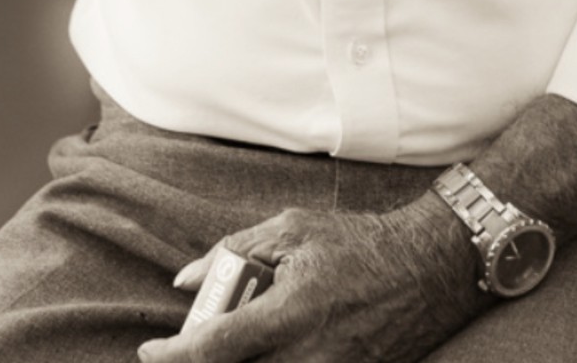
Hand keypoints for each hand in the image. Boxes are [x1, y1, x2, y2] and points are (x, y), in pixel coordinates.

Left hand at [139, 193, 483, 361]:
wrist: (426, 269)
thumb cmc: (357, 243)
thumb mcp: (293, 228)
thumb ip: (234, 251)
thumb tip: (184, 280)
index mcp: (291, 311)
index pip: (215, 347)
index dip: (174, 356)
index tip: (149, 353)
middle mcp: (308, 355)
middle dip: (206, 359)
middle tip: (197, 342)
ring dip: (242, 360)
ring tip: (241, 337)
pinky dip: (271, 362)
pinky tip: (271, 346)